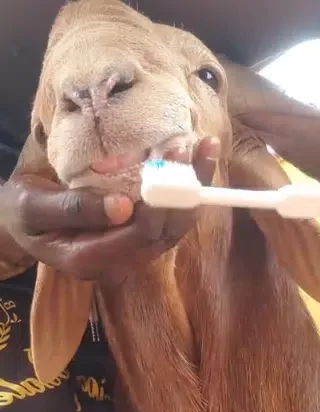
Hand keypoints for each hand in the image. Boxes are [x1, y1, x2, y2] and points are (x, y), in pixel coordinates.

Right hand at [0, 137, 219, 281]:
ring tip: (205, 151)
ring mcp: (129, 253)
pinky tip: (193, 165)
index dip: (163, 200)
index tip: (172, 158)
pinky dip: (182, 194)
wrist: (23, 223)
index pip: (140, 235)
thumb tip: (123, 207)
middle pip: (166, 233)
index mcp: (90, 260)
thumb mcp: (34, 207)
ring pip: (173, 228)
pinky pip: (167, 221)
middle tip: (199, 148)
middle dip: (187, 191)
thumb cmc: (23, 212)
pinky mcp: (135, 240)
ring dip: (193, 190)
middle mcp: (117, 263)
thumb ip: (74, 209)